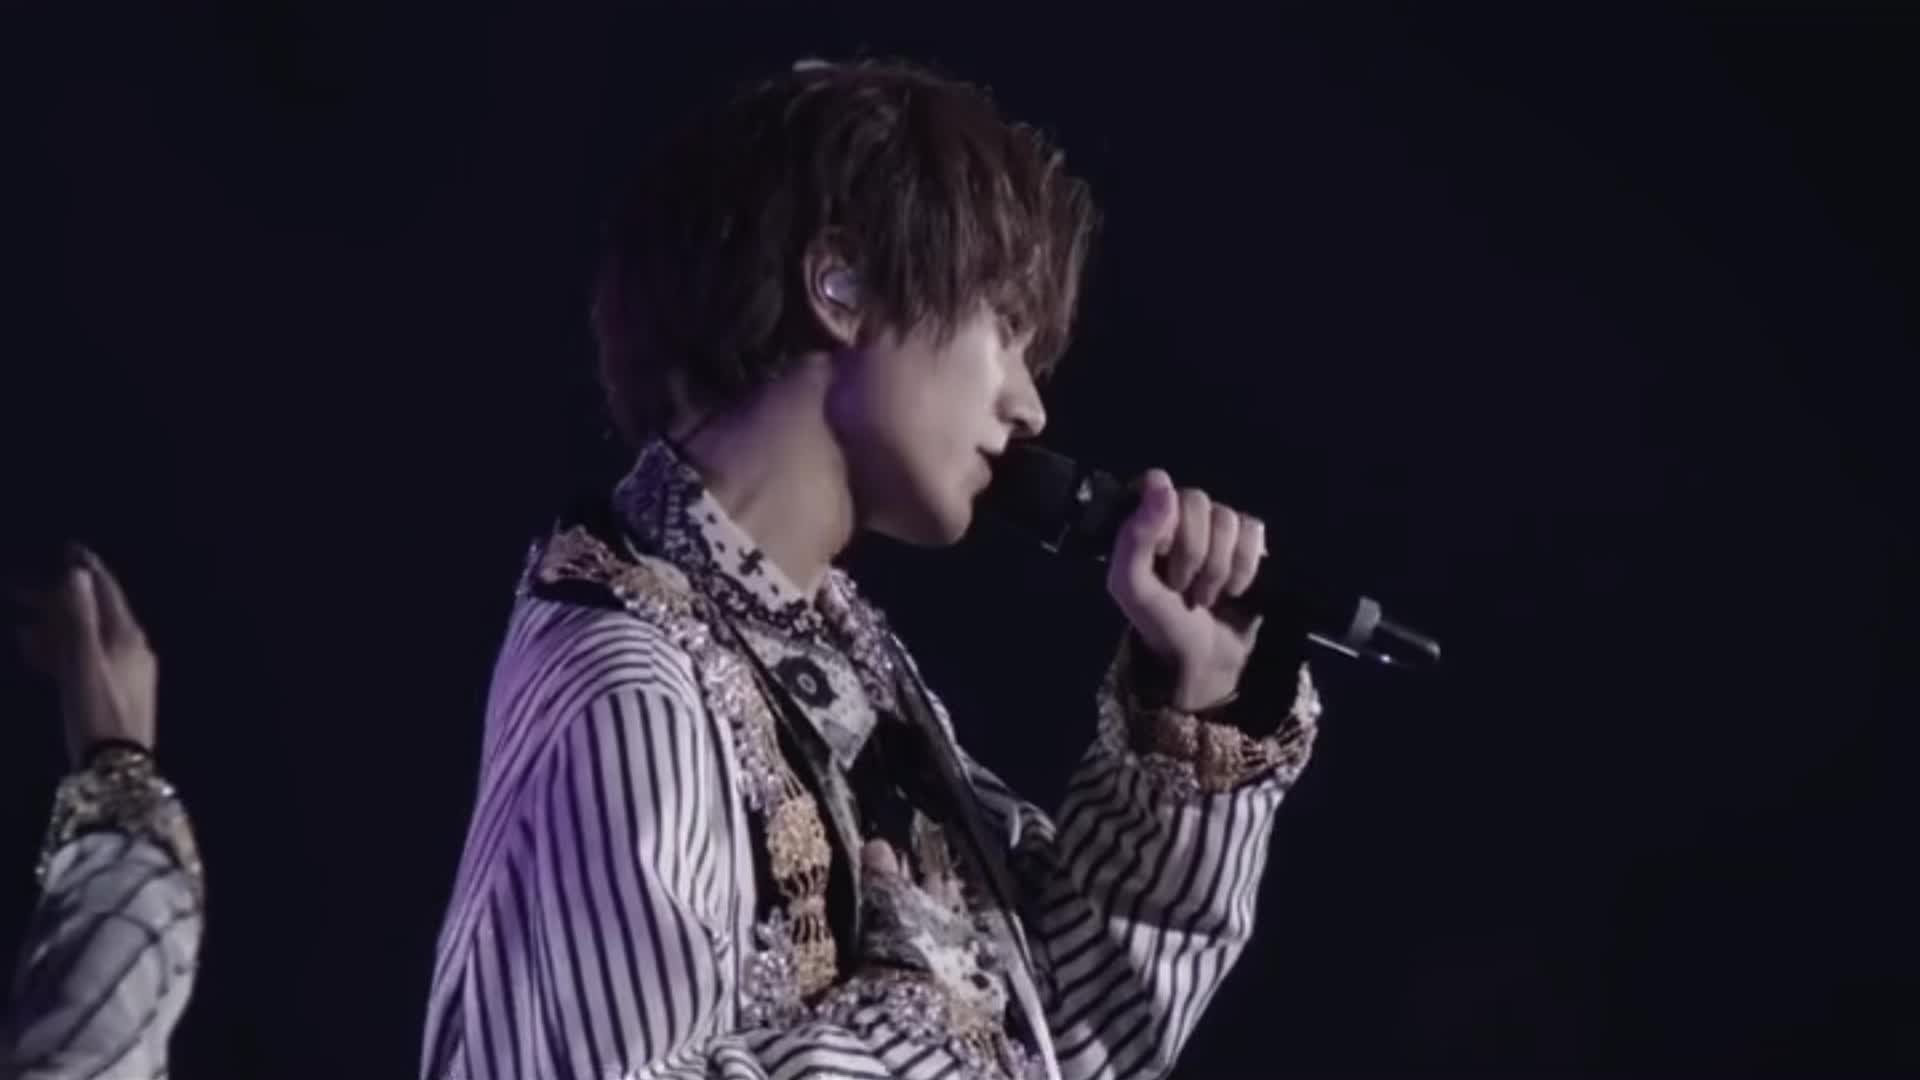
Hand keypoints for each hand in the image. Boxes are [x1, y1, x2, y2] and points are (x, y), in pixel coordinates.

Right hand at [10, 547, 158, 764]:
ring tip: (19, 623)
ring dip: (51, 627)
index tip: (68, 547)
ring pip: (83, 638)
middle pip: (90, 613)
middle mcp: (130, 648)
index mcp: (127, 636)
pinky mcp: (110, 690)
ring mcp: (122, 670)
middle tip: (17, 588)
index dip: (86, 568)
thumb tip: (77, 573)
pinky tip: (33, 653)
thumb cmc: (99, 713)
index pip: (106, 590)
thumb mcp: (84, 662)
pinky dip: (58, 652)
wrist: (117, 767)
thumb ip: (80, 617)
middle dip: (55, 599)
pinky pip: (82, 662)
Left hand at [1106, 470, 1266, 710]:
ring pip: (1227, 517)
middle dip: (1191, 552)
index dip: (1163, 517)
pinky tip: (1232, 589)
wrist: (1204, 659)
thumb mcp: (1130, 585)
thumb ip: (1135, 536)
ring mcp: (1216, 528)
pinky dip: (1244, 566)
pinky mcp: (1248, 543)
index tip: (1160, 552)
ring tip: (1204, 595)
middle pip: (1196, 500)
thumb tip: (1162, 482)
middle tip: (1181, 585)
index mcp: (1145, 520)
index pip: (1157, 483)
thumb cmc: (1159, 621)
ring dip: (1217, 566)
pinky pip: (1254, 530)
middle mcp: (1180, 516)